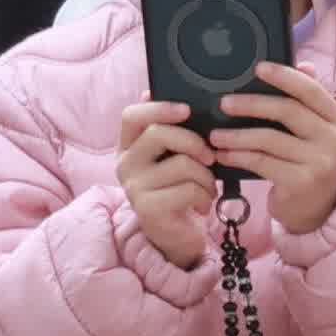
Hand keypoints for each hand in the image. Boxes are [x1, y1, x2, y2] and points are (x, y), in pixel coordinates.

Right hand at [114, 99, 219, 271]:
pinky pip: (188, 189)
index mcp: (129, 146)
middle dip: (194, 141)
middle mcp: (125, 164)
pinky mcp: (147, 208)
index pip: (131, 115)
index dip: (159, 107)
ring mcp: (133, 187)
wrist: (177, 236)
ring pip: (181, 163)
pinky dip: (205, 196)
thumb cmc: (180, 190)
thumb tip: (181, 99)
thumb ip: (175, 133)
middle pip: (158, 134)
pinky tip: (203, 204)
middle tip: (210, 157)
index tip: (187, 109)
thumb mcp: (174, 158)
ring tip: (208, 188)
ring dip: (206, 176)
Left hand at [214, 59, 335, 238]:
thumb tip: (304, 64)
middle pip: (288, 111)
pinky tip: (222, 155)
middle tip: (224, 103)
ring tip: (214, 135)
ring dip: (236, 135)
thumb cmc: (309, 163)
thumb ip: (307, 101)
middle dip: (252, 104)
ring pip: (270, 139)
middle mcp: (335, 140)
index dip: (284, 76)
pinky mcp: (302, 182)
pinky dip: (238, 157)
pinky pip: (262, 162)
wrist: (318, 210)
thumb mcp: (314, 132)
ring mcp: (321, 162)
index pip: (311, 90)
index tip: (258, 68)